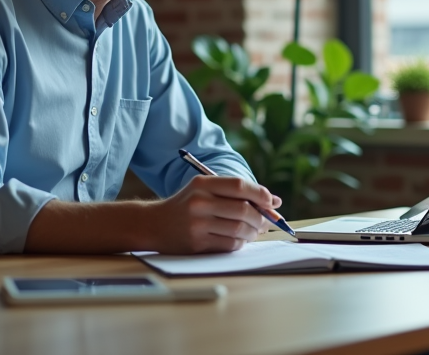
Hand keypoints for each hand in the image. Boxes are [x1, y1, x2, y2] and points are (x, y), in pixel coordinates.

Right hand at [147, 175, 282, 253]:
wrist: (153, 225)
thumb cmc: (186, 205)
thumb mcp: (205, 190)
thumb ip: (236, 192)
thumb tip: (274, 201)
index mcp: (203, 184)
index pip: (239, 186)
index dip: (260, 194)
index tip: (271, 202)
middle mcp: (200, 202)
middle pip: (243, 209)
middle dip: (260, 217)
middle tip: (265, 222)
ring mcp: (197, 224)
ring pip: (239, 229)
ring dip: (253, 232)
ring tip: (254, 231)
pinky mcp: (197, 243)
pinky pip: (230, 244)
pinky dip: (240, 243)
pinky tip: (240, 240)